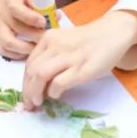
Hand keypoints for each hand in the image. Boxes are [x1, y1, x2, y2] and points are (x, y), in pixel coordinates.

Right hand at [0, 0, 46, 59]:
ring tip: (39, 48)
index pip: (16, 8)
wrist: (4, 1)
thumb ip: (45, 4)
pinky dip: (18, 54)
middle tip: (48, 40)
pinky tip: (29, 52)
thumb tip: (56, 17)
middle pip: (15, 27)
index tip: (44, 23)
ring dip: (26, 48)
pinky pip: (4, 50)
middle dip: (34, 35)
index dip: (31, 17)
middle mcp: (1, 11)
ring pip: (8, 42)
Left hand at [21, 12, 136, 107]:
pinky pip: (59, 83)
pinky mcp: (82, 68)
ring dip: (36, 93)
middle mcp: (56, 45)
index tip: (26, 95)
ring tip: (39, 103)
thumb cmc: (87, 41)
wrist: (112, 33)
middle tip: (30, 104)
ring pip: (41, 75)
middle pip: (32, 71)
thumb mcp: (64, 42)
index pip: (29, 63)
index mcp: (49, 38)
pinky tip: (56, 95)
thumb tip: (36, 81)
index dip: (25, 82)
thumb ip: (50, 56)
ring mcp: (69, 56)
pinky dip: (53, 92)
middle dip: (27, 91)